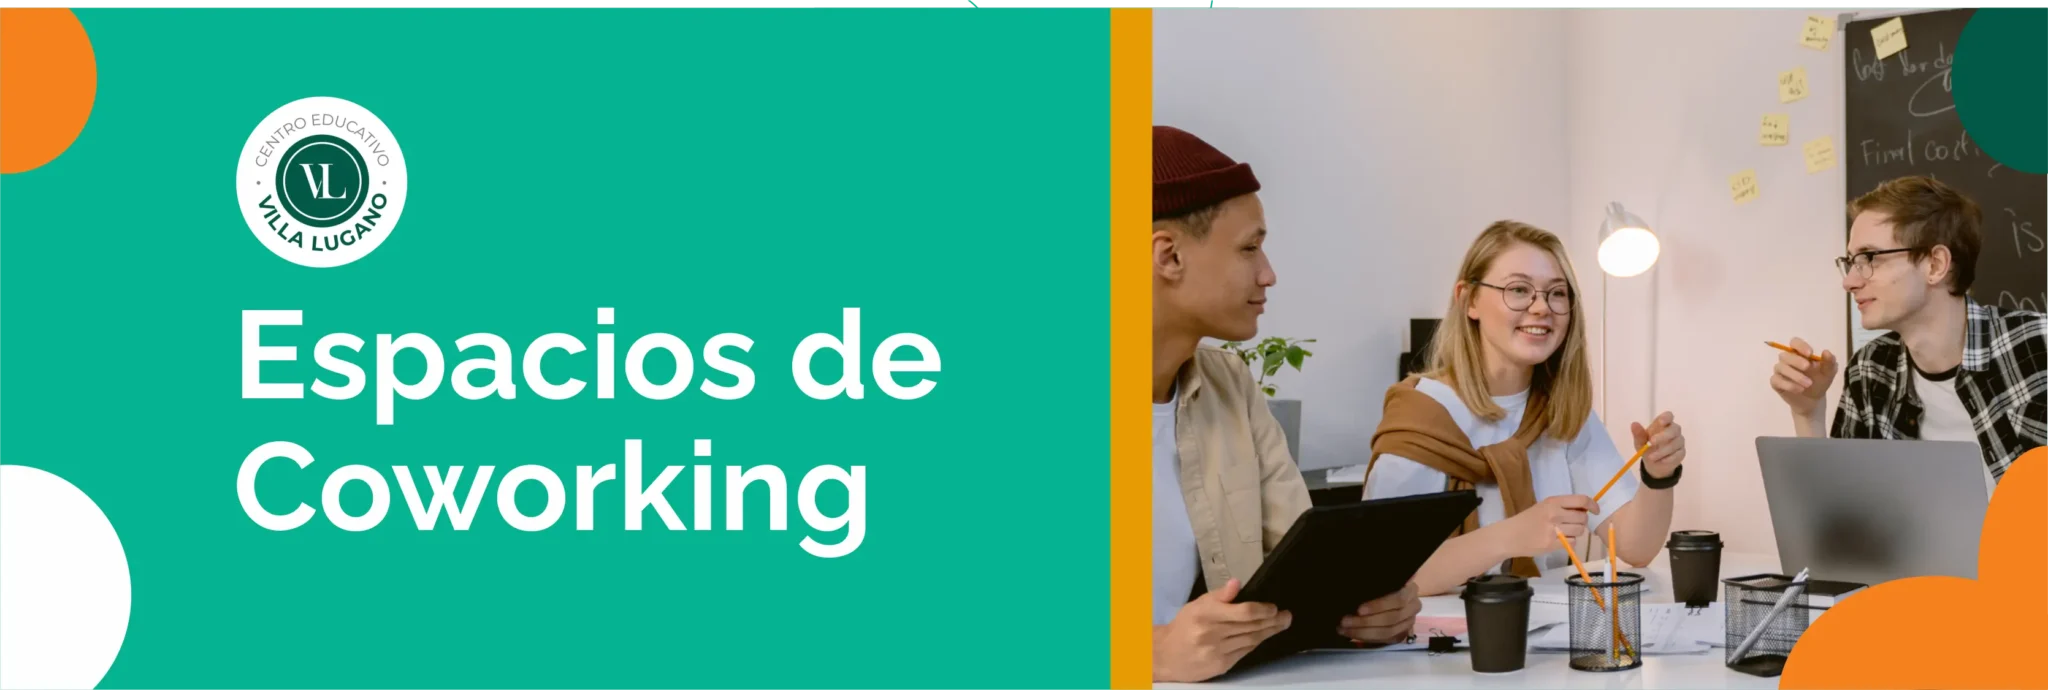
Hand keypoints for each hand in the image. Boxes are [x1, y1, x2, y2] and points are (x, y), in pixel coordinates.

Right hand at [1153, 578, 1292, 682]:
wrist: (1166, 656)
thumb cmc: (1184, 626)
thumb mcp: (1197, 605)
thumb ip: (1218, 595)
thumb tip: (1236, 583)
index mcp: (1205, 614)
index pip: (1242, 612)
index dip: (1262, 610)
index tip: (1273, 607)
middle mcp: (1211, 634)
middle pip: (1250, 627)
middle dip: (1272, 621)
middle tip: (1286, 616)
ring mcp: (1217, 651)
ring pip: (1251, 640)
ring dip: (1269, 632)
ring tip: (1281, 624)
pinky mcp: (1221, 665)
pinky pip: (1245, 652)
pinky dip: (1256, 643)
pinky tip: (1264, 636)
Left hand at [1338, 582, 1419, 643]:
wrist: (1385, 597)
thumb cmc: (1379, 585)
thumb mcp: (1378, 580)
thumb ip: (1376, 584)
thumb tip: (1356, 587)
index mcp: (1410, 589)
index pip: (1398, 599)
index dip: (1378, 605)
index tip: (1359, 609)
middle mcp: (1414, 606)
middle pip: (1392, 618)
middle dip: (1366, 622)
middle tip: (1345, 621)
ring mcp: (1409, 622)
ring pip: (1389, 631)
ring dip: (1364, 632)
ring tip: (1344, 629)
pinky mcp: (1402, 634)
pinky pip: (1386, 640)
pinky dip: (1368, 638)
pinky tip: (1352, 634)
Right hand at [1504, 494, 1597, 557]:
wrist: (1509, 536)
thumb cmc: (1526, 520)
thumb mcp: (1543, 507)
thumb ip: (1562, 507)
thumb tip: (1584, 511)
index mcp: (1553, 502)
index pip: (1581, 500)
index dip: (1593, 505)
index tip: (1595, 511)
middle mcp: (1555, 514)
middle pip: (1583, 518)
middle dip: (1582, 522)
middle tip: (1572, 524)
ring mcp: (1554, 530)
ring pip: (1580, 531)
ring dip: (1576, 532)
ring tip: (1565, 532)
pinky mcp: (1553, 544)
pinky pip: (1573, 542)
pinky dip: (1570, 542)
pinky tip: (1560, 540)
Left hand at [1631, 411, 1685, 480]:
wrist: (1654, 464)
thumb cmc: (1647, 448)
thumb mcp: (1640, 442)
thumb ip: (1639, 434)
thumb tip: (1634, 424)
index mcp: (1663, 424)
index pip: (1669, 416)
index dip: (1666, 417)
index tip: (1660, 422)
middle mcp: (1673, 431)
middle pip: (1674, 429)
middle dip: (1663, 436)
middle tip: (1651, 442)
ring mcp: (1679, 441)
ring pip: (1676, 443)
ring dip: (1663, 450)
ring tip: (1651, 457)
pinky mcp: (1681, 452)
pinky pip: (1678, 454)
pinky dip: (1669, 458)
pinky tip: (1661, 460)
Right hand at [1768, 337, 1837, 417]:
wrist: (1813, 400)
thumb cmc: (1819, 381)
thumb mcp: (1828, 372)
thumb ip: (1829, 362)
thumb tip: (1826, 352)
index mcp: (1800, 353)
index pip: (1794, 342)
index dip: (1800, 346)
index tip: (1810, 354)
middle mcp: (1787, 360)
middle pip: (1785, 355)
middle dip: (1797, 361)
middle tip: (1808, 367)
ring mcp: (1780, 370)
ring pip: (1780, 367)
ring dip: (1795, 375)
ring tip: (1808, 384)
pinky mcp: (1776, 382)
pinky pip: (1776, 380)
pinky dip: (1788, 385)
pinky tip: (1800, 390)